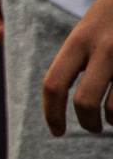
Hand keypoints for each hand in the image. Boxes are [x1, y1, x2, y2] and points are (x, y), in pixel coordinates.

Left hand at [44, 0, 112, 134]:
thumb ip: (77, 58)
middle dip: (87, 123)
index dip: (52, 114)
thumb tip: (60, 96)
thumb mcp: (89, 27)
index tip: (56, 131)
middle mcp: (105, 48)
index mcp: (80, 39)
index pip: (54, 84)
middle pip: (85, 103)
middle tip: (92, 127)